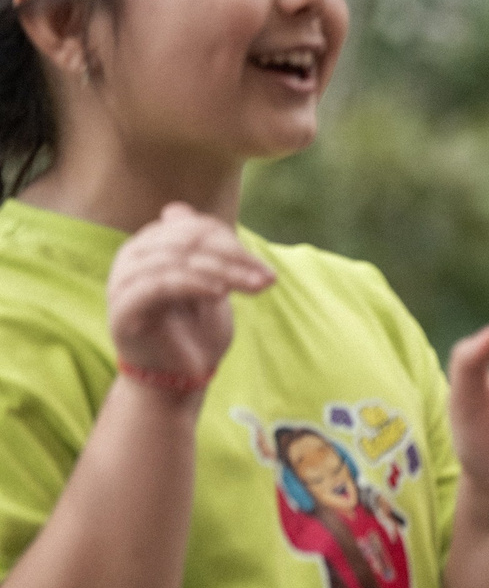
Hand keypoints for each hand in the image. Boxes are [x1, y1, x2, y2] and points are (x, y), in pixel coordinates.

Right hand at [104, 203, 273, 396]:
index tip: (267, 272)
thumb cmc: (195, 330)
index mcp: (150, 247)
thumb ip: (204, 249)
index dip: (233, 243)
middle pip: (185, 239)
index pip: (193, 227)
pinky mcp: (123, 309)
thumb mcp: (210, 283)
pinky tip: (220, 293)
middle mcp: (131, 259)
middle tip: (267, 280)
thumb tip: (178, 209)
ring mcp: (122, 283)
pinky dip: (193, 283)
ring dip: (222, 271)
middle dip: (233, 257)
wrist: (178, 378)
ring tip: (252, 288)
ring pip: (175, 259)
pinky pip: (159, 284)